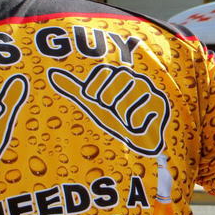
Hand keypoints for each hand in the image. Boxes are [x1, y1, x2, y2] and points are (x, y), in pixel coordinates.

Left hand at [48, 65, 169, 154]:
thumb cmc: (112, 121)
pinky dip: (137, 124)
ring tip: (125, 121)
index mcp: (119, 75)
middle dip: (110, 100)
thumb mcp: (91, 103)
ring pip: (129, 97)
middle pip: (119, 80)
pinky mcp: (162, 105)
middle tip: (111, 110)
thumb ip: (74, 88)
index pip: (104, 72)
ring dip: (123, 114)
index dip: (95, 89)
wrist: (134, 142)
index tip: (95, 100)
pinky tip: (138, 127)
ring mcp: (150, 91)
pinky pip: (143, 110)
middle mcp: (137, 79)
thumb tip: (52, 73)